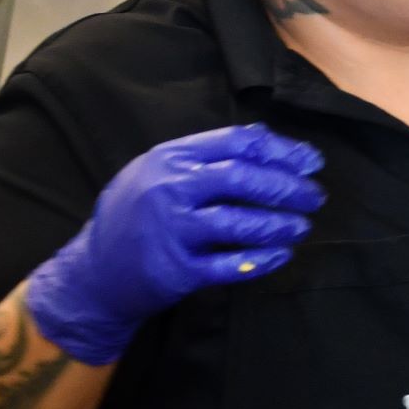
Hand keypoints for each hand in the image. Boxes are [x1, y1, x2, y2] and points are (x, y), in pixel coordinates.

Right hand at [24, 124, 324, 365]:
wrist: (94, 272)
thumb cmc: (135, 216)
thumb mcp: (158, 171)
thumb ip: (205, 155)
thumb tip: (262, 136)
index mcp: (170, 158)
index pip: (236, 143)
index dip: (281, 150)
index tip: (311, 161)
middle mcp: (170, 189)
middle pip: (242, 178)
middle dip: (287, 186)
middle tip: (315, 196)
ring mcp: (173, 231)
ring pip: (240, 222)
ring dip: (280, 224)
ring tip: (302, 226)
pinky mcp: (177, 270)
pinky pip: (230, 264)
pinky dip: (262, 260)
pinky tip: (282, 255)